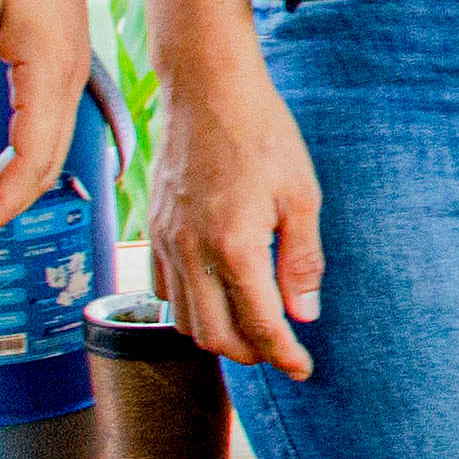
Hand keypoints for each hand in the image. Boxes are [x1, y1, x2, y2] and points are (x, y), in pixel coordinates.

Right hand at [141, 33, 324, 378]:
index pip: (260, 324)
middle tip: (280, 349)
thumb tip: (305, 314)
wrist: (208, 88)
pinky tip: (215, 297)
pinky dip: (189, 309)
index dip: (284, 356)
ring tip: (251, 328)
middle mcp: (193, 251)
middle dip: (251, 354)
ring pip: (183, 321)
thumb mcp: (301, 195)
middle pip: (216, 337)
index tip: (303, 370)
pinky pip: (163, 291)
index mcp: (235, 245)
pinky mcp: (154, 228)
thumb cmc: (263, 134)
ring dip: (218, 336)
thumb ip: (302, 260)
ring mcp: (167, 241)